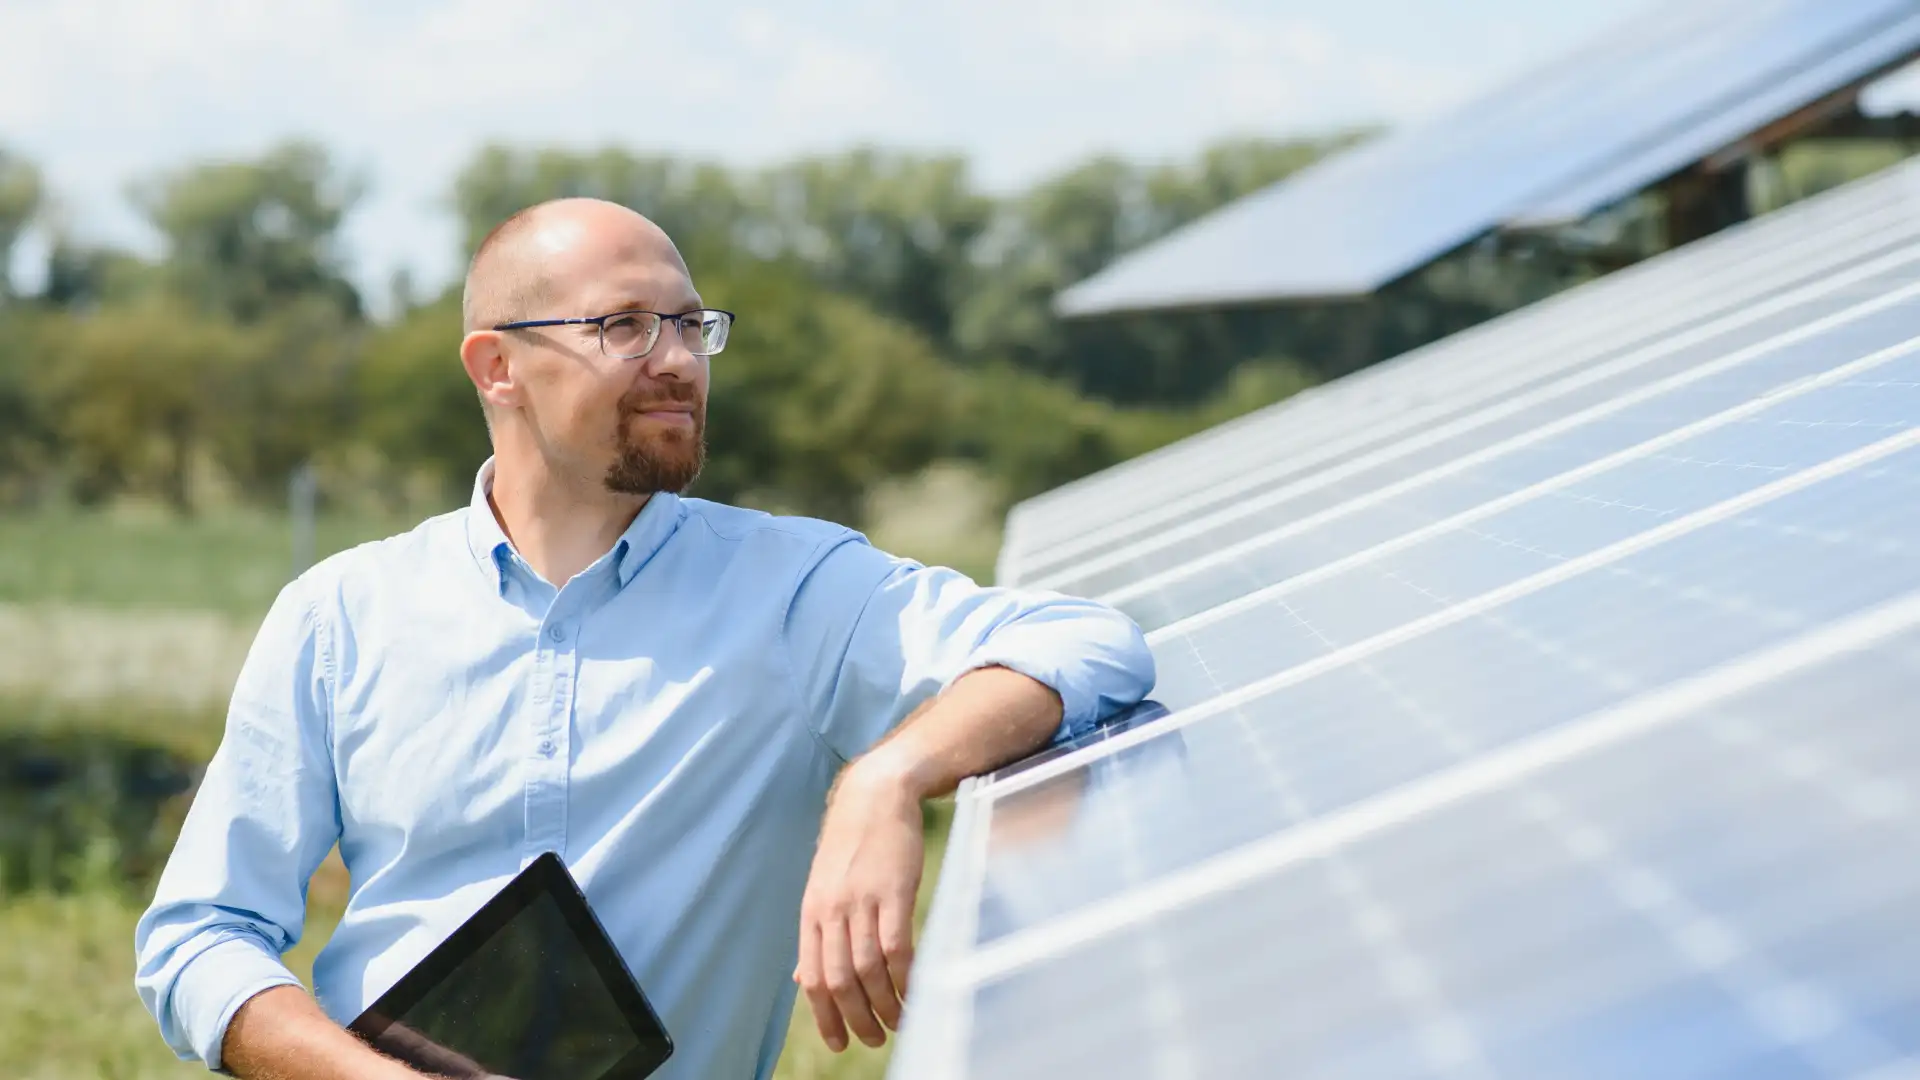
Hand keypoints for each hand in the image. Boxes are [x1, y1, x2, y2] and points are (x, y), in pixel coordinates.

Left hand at [794, 754, 923, 1051]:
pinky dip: (903, 976)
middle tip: (874, 1040)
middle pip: (839, 980)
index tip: (840, 1042)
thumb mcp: (823, 888)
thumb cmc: (852, 844)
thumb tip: (803, 980)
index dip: (825, 1016)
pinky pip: (896, 946)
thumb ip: (817, 935)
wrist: (876, 796)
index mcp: (812, 913)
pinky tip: (912, 990)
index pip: (812, 978)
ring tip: (898, 1022)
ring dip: (884, 1004)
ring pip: (868, 969)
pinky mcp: (894, 890)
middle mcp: (832, 910)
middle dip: (856, 1018)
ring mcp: (862, 900)